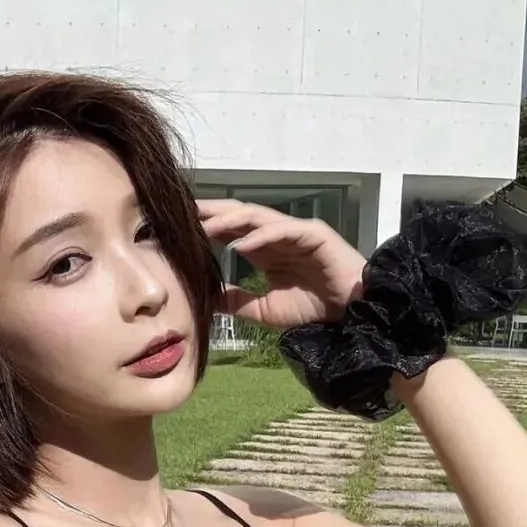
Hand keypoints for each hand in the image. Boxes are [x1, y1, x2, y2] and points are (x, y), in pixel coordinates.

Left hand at [197, 199, 366, 329]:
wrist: (350, 314)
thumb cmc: (312, 308)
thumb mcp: (263, 309)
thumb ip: (236, 301)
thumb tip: (204, 299)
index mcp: (264, 249)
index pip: (229, 230)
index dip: (205, 226)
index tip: (176, 228)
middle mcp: (276, 235)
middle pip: (238, 216)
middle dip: (212, 213)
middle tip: (183, 212)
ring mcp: (295, 232)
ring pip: (258, 217)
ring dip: (230, 220)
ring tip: (205, 224)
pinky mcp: (314, 234)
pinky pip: (284, 230)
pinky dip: (262, 235)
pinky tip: (241, 242)